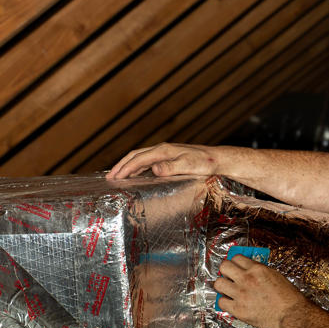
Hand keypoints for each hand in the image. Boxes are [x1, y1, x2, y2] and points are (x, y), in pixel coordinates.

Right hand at [107, 142, 222, 180]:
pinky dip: (138, 167)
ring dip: (128, 166)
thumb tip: (155, 169)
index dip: (125, 168)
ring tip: (118, 176)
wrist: (219, 160)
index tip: (114, 178)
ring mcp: (166, 153)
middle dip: (121, 165)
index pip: (138, 159)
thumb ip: (171, 167)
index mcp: (164, 151)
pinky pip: (148, 161)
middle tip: (109, 177)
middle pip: (136, 155)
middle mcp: (163, 150)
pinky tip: (137, 174)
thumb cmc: (205, 163)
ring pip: (141, 158)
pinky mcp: (170, 158)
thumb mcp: (189, 165)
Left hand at [213, 253, 308, 327]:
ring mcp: (241, 294)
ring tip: (227, 289)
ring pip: (218, 283)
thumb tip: (251, 270)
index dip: (235, 262)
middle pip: (224, 266)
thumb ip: (261, 271)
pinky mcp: (238, 309)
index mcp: (257, 269)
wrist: (292, 314)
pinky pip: (221, 302)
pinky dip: (224, 302)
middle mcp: (246, 279)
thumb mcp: (276, 275)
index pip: (237, 257)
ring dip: (222, 286)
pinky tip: (230, 302)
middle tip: (228, 276)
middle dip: (225, 270)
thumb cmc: (289, 297)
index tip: (235, 266)